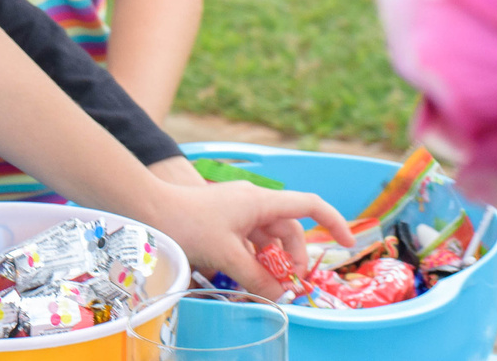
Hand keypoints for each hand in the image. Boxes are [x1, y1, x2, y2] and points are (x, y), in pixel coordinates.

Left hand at [155, 180, 351, 300]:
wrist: (147, 207)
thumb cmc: (187, 223)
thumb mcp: (227, 255)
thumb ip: (256, 277)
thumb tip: (281, 295)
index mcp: (260, 201)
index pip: (309, 205)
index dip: (333, 221)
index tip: (348, 242)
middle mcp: (252, 201)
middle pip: (288, 229)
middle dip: (294, 257)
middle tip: (290, 285)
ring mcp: (237, 210)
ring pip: (267, 238)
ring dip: (271, 261)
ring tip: (267, 286)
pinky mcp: (223, 220)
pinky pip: (248, 240)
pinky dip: (253, 258)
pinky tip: (245, 278)